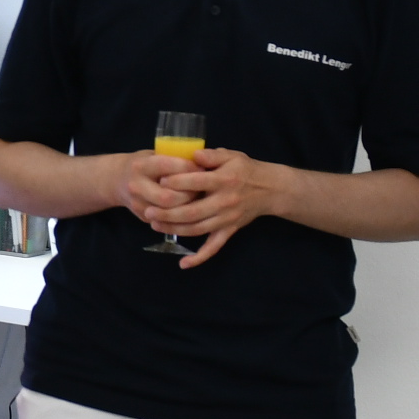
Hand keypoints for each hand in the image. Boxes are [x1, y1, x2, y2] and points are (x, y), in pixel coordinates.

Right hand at [121, 147, 197, 231]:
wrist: (116, 179)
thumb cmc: (143, 164)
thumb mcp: (154, 154)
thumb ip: (173, 159)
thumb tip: (204, 162)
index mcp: (141, 166)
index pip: (168, 168)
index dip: (189, 169)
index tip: (202, 169)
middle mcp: (136, 186)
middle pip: (169, 197)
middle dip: (189, 194)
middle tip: (202, 189)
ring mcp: (137, 204)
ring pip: (169, 213)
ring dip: (187, 207)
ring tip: (197, 199)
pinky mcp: (142, 216)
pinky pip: (167, 221)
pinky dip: (181, 216)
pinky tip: (188, 209)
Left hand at [148, 148, 283, 267]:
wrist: (270, 189)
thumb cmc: (246, 170)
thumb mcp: (231, 156)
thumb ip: (211, 155)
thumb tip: (192, 154)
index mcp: (224, 181)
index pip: (197, 182)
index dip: (177, 182)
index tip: (159, 181)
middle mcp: (225, 202)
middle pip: (192, 211)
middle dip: (168, 213)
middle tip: (147, 211)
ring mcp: (227, 219)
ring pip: (197, 229)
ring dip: (175, 229)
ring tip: (155, 225)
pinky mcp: (230, 230)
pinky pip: (214, 247)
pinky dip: (199, 257)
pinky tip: (183, 264)